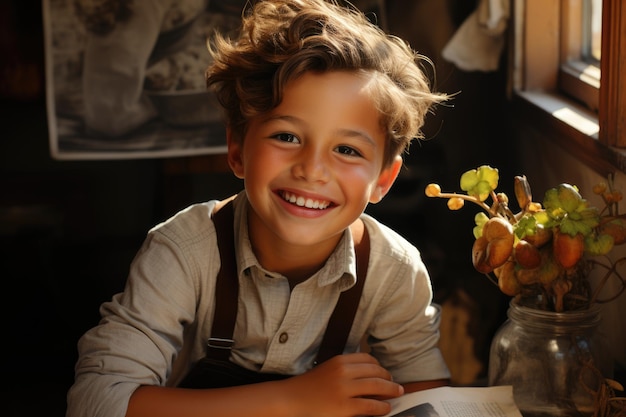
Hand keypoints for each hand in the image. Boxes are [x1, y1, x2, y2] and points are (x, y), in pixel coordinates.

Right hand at [279, 352, 403, 416]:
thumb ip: (346, 370)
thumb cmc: (308, 387)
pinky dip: (382, 407)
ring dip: (391, 391)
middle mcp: (344, 372)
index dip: (380, 366)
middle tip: (396, 385)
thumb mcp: (327, 370)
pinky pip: (371, 406)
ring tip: (396, 394)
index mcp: (339, 361)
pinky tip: (386, 408)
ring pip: (378, 387)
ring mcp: (345, 390)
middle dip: (389, 379)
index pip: (368, 359)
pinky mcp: (345, 408)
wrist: (290, 400)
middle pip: (376, 372)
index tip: (385, 373)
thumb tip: (370, 375)